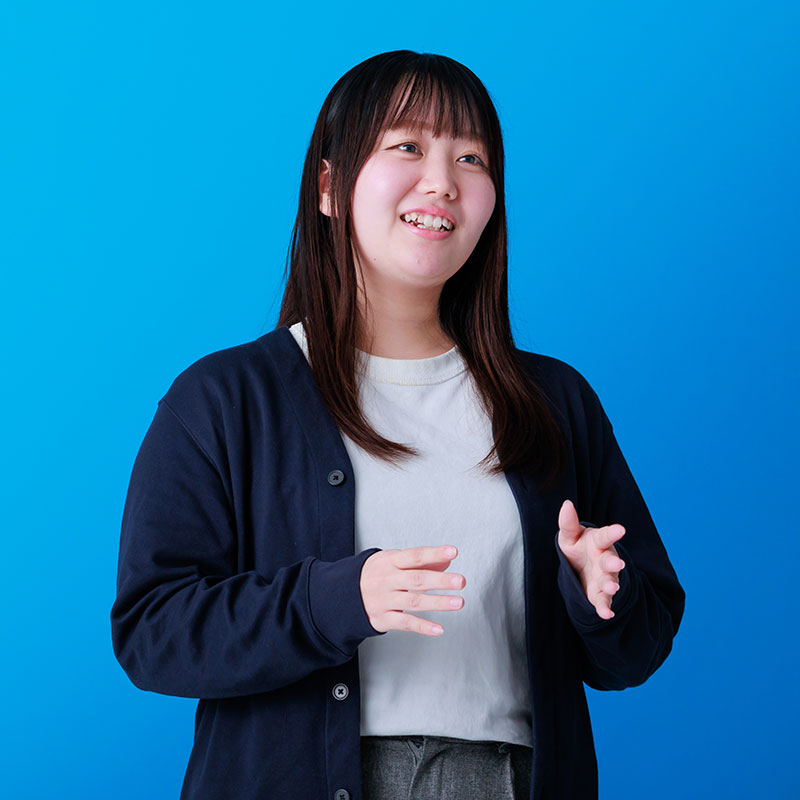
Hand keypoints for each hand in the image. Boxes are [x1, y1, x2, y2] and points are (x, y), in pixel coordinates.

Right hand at [360, 546, 465, 635]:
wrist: (342, 593)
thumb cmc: (375, 574)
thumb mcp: (393, 561)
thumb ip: (421, 561)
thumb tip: (446, 560)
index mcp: (390, 561)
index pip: (415, 556)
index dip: (434, 553)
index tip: (453, 552)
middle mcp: (387, 580)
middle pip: (416, 579)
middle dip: (440, 580)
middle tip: (460, 581)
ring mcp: (384, 600)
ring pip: (413, 602)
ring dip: (438, 603)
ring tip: (458, 602)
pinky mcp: (382, 619)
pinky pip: (404, 623)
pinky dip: (422, 627)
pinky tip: (439, 629)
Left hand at [557, 499, 625, 619]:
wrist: (581, 567)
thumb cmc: (577, 546)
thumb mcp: (569, 535)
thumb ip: (568, 523)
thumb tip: (566, 504)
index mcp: (598, 542)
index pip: (605, 536)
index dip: (612, 532)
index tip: (621, 529)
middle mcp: (605, 559)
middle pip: (610, 561)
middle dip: (613, 563)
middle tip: (618, 564)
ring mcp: (605, 577)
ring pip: (610, 581)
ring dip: (611, 585)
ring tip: (612, 588)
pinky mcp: (600, 593)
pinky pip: (604, 600)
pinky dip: (605, 607)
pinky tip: (606, 614)